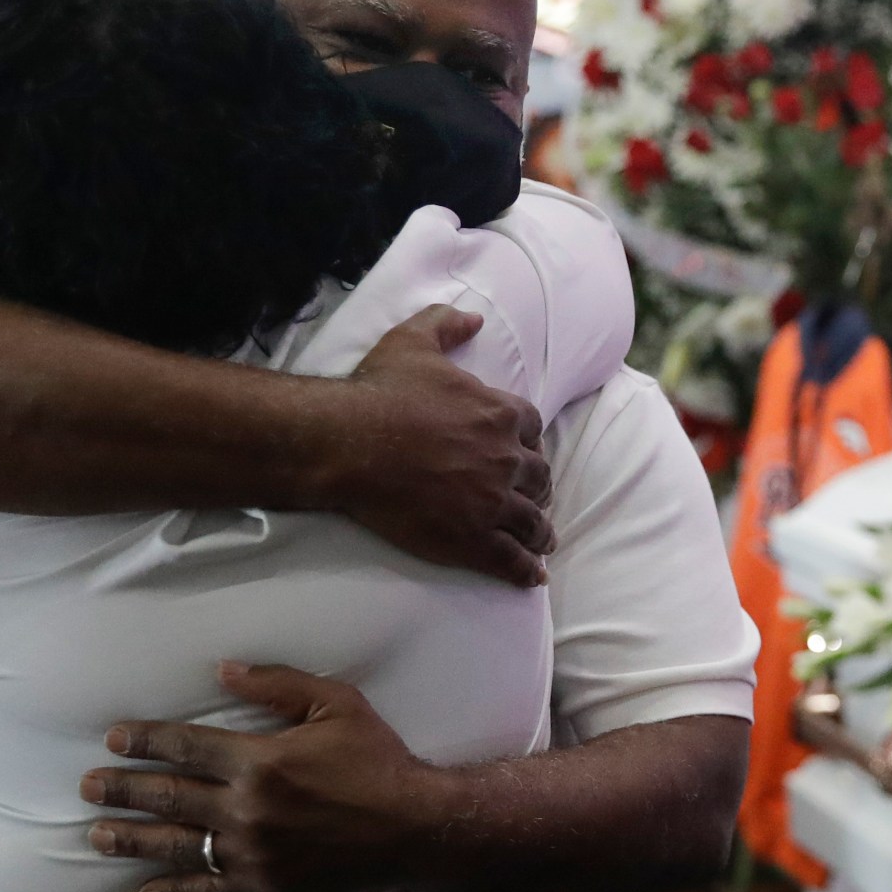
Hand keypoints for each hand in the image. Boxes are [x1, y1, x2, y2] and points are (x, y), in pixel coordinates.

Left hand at [80, 662, 440, 891]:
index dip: (145, 742)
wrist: (415, 829)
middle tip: (87, 787)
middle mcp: (245, 810)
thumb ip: (278, 685)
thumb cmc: (378, 761)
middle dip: (122, 790)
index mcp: (259, 761)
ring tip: (96, 834)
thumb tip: (222, 671)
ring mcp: (250, 855)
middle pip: (168, 797)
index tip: (114, 740)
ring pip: (174, 846)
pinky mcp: (262, 890)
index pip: (184, 747)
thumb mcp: (338, 705)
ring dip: (130, 839)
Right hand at [323, 306, 554, 585]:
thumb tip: (474, 315)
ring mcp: (493, 502)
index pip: (534, 431)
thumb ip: (447, 324)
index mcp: (500, 414)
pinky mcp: (474, 539)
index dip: (529, 444)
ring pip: (533, 522)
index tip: (525, 454)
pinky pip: (513, 559)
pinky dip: (526, 570)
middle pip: (539, 477)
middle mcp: (507, 459)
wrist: (349, 443)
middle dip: (537, 488)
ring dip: (540, 531)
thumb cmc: (380, 392)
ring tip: (542, 541)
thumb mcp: (413, 341)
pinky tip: (533, 576)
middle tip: (532, 498)